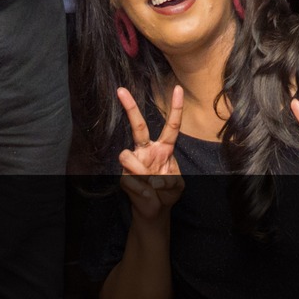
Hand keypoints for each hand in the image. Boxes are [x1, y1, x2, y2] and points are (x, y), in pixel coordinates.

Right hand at [115, 86, 185, 220]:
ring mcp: (133, 162)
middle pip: (138, 126)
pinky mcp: (123, 175)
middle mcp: (146, 150)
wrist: (154, 210)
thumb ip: (169, 179)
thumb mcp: (177, 185)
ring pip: (127, 157)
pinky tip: (145, 194)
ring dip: (141, 174)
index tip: (178, 88)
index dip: (176, 108)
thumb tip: (151, 176)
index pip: (172, 126)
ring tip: (150, 186)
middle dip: (130, 107)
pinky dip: (142, 190)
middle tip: (121, 90)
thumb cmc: (166, 192)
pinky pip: (130, 179)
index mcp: (164, 148)